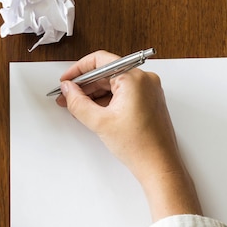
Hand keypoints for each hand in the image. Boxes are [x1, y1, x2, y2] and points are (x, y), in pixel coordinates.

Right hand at [56, 50, 201, 220]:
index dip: (78, 70)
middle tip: (67, 96)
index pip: (100, 60)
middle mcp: (145, 79)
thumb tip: (68, 90)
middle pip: (106, 72)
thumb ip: (78, 102)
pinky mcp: (149, 101)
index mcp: (134, 78)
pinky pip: (123, 94)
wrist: (159, 166)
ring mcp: (149, 90)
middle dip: (85, 85)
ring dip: (95, 94)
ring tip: (78, 107)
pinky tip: (94, 112)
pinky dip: (108, 101)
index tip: (67, 80)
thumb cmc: (140, 146)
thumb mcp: (100, 122)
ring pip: (114, 84)